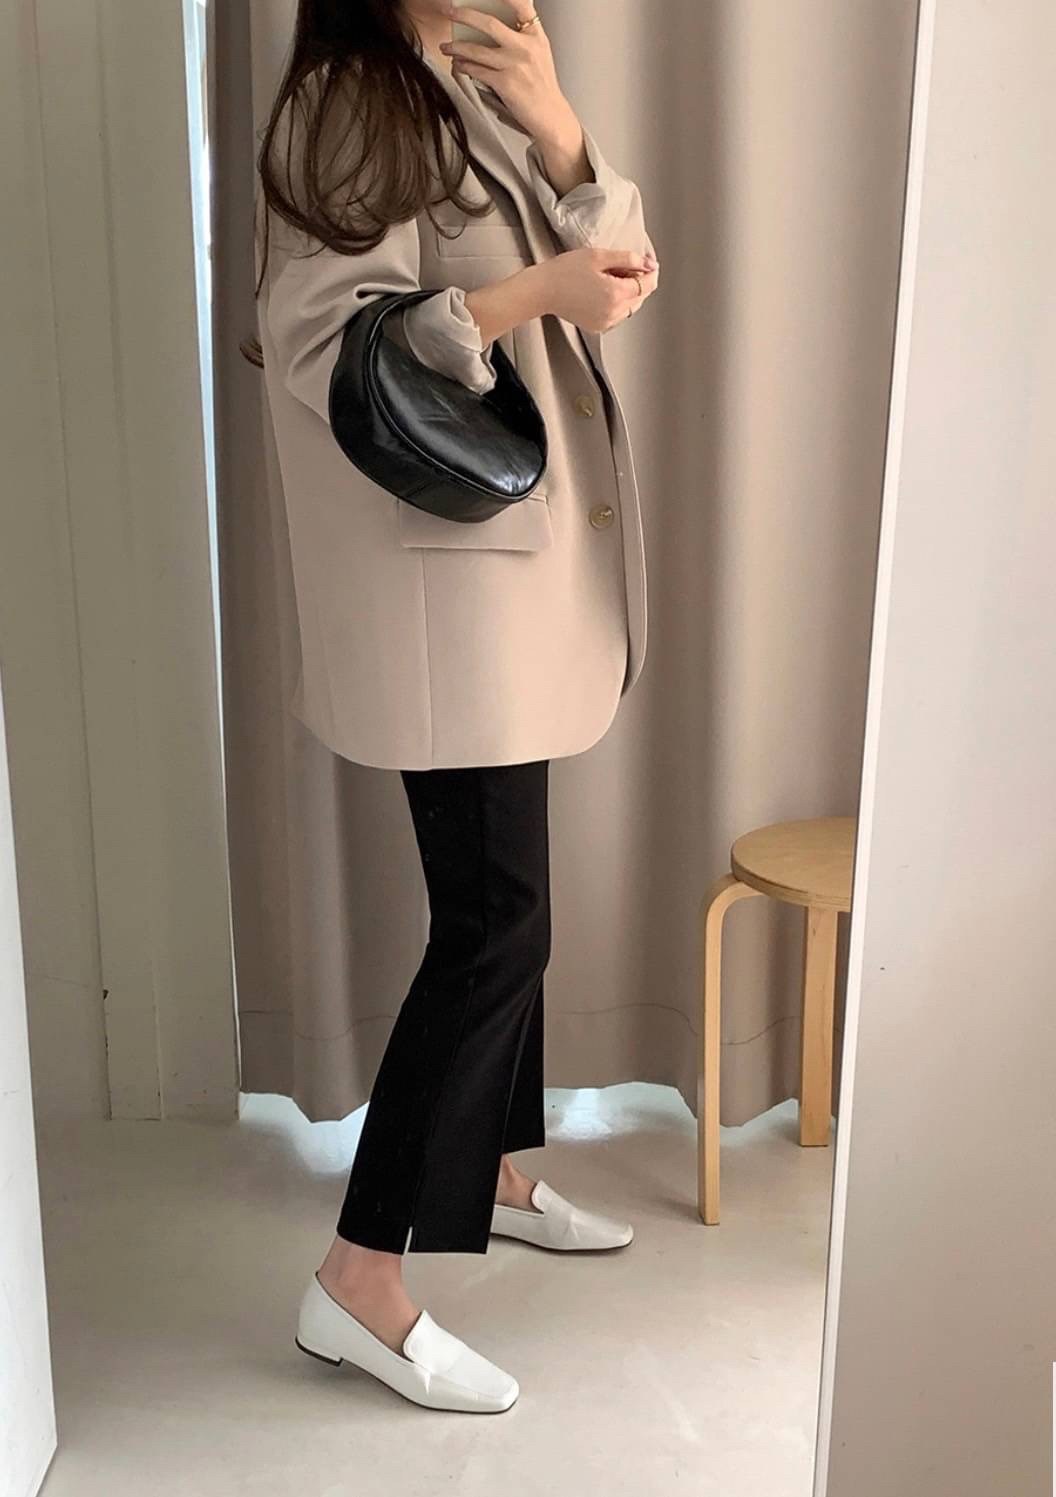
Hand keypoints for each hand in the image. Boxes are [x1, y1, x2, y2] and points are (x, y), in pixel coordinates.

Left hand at [439, 3, 578, 151]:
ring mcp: (514, 65)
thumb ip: (524, 36)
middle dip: (465, 16)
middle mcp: (525, 47)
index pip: (522, 5)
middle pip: (490, 24)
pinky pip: (477, 70)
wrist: (550, 116)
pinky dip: (464, 67)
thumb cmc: (543, 86)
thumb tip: (498, 24)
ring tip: (447, 46)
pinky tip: (458, 64)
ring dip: (457, 47)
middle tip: (451, 12)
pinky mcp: (505, 84)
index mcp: (536, 36)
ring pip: (477, 50)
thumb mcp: (540, 53)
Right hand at [536, 248, 659, 333]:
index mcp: (616, 294)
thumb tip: (650, 264)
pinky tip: (603, 290)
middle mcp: (614, 313)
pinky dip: (618, 303)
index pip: (647, 284)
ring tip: (610, 277)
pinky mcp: (598, 326)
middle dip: (639, 281)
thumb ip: (628, 259)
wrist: (542, 290)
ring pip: (631, 307)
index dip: (650, 271)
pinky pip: (618, 315)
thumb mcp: (599, 256)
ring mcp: (606, 322)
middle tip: (623, 266)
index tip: (647, 262)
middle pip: (641, 297)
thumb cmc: (565, 271)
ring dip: (629, 293)